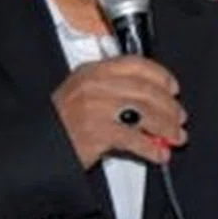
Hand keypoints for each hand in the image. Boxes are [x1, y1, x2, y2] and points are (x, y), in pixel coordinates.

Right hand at [51, 56, 188, 168]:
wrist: (37, 147)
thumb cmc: (61, 123)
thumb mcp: (83, 94)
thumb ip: (114, 90)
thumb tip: (153, 102)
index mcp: (93, 71)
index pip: (135, 64)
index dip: (160, 76)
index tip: (173, 88)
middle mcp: (95, 85)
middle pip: (146, 90)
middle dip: (170, 107)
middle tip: (180, 119)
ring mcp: (96, 107)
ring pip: (145, 113)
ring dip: (167, 127)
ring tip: (176, 137)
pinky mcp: (97, 132)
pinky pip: (135, 139)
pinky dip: (152, 148)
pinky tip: (159, 154)